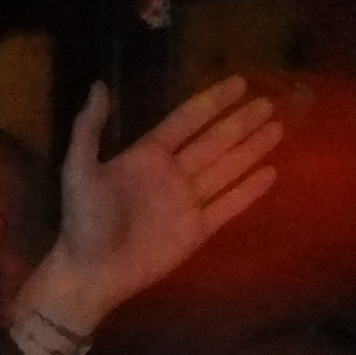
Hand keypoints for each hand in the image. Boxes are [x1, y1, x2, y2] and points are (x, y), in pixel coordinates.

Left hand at [21, 76, 281, 337]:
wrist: (91, 271)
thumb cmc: (82, 220)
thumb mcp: (78, 169)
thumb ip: (89, 128)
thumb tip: (98, 85)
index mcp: (147, 156)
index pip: (187, 120)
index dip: (212, 102)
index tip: (239, 83)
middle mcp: (172, 173)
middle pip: (215, 141)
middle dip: (241, 122)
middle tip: (269, 103)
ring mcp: (187, 201)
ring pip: (228, 168)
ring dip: (252, 148)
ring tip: (277, 127)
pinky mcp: (198, 230)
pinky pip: (229, 205)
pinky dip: (250, 190)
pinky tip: (271, 172)